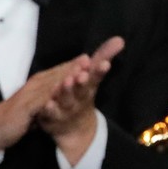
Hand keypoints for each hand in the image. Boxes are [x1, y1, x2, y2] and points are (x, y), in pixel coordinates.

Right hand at [0, 57, 84, 151]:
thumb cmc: (16, 115)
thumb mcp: (35, 103)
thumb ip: (47, 95)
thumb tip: (61, 88)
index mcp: (38, 83)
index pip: (58, 71)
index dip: (74, 64)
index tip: (90, 57)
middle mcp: (35, 85)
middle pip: (58, 73)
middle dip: (75, 66)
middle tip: (91, 58)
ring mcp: (30, 94)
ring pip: (52, 83)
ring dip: (67, 76)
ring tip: (83, 71)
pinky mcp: (27, 107)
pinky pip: (43, 100)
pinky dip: (55, 95)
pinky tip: (65, 92)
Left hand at [38, 37, 124, 163]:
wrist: (73, 129)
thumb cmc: (81, 95)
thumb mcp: (91, 77)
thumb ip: (102, 57)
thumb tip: (119, 39)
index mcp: (88, 88)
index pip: (95, 77)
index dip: (99, 71)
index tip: (104, 64)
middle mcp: (79, 99)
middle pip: (81, 90)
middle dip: (82, 82)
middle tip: (82, 74)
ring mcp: (65, 109)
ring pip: (66, 101)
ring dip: (66, 92)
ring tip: (65, 82)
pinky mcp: (52, 118)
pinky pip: (49, 114)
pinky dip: (49, 109)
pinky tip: (48, 103)